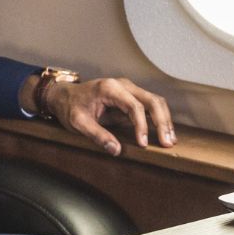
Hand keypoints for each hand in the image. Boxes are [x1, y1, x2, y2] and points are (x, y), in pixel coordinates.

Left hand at [31, 75, 175, 155]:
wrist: (63, 95)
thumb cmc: (70, 107)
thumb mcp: (78, 122)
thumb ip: (96, 135)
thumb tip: (116, 150)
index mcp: (109, 88)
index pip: (134, 106)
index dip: (141, 125)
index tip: (142, 143)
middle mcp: (122, 85)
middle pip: (151, 100)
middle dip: (161, 122)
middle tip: (167, 142)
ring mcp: (128, 88)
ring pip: (155, 101)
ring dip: (164, 120)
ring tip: (170, 139)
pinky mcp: (130, 96)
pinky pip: (150, 104)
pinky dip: (159, 118)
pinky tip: (164, 132)